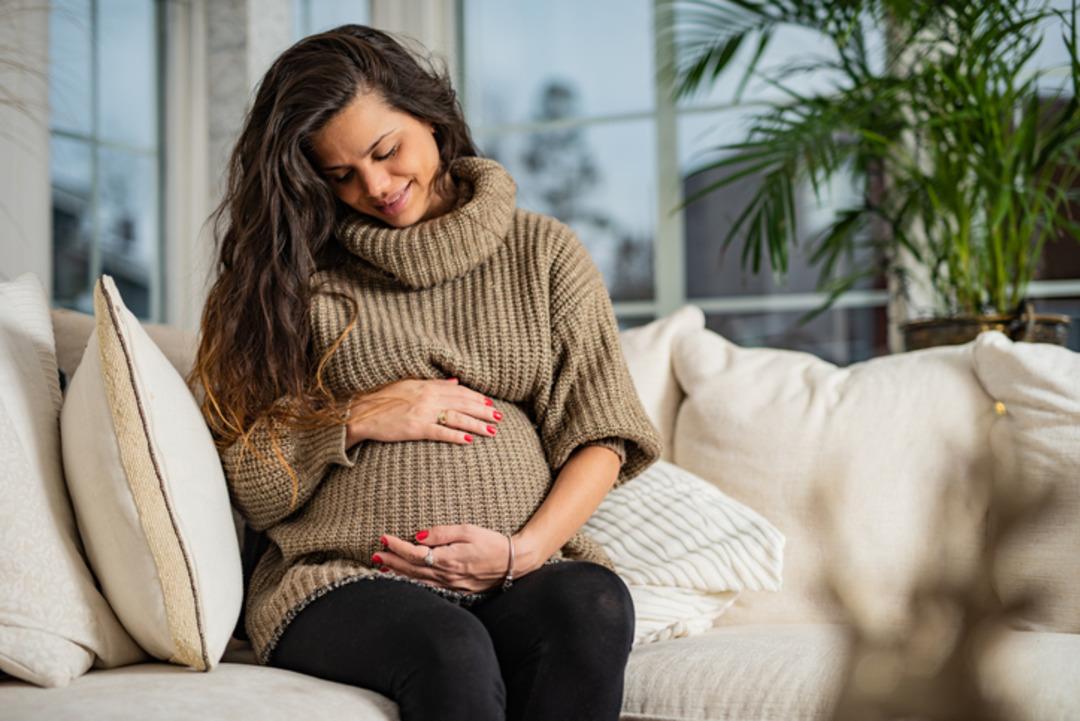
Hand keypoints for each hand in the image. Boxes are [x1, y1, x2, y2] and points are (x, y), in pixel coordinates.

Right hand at [345, 378, 501, 447]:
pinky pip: (441, 431)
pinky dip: (456, 435)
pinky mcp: (416, 428)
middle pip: (463, 403)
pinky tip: (470, 440)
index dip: (477, 397)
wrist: (361, 412)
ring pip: (457, 417)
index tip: (490, 403)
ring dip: (477, 423)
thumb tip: (455, 381)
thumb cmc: (383, 399)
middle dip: (483, 410)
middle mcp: (428, 397)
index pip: (459, 391)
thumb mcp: (410, 385)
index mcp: (427, 385)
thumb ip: (434, 383)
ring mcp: (423, 412)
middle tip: (499, 417)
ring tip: (492, 430)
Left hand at [374, 525, 523, 593]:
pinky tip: (406, 579)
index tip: (383, 538)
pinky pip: (429, 587)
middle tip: (374, 555)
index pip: (414, 554)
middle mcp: (446, 575)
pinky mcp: (456, 590)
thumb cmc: (492, 542)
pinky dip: (414, 583)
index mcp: (448, 559)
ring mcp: (451, 585)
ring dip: (399, 574)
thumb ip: (442, 533)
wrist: (513, 563)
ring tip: (383, 567)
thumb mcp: (468, 530)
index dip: (396, 547)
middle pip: (411, 569)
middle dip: (391, 561)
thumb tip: (418, 536)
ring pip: (418, 581)